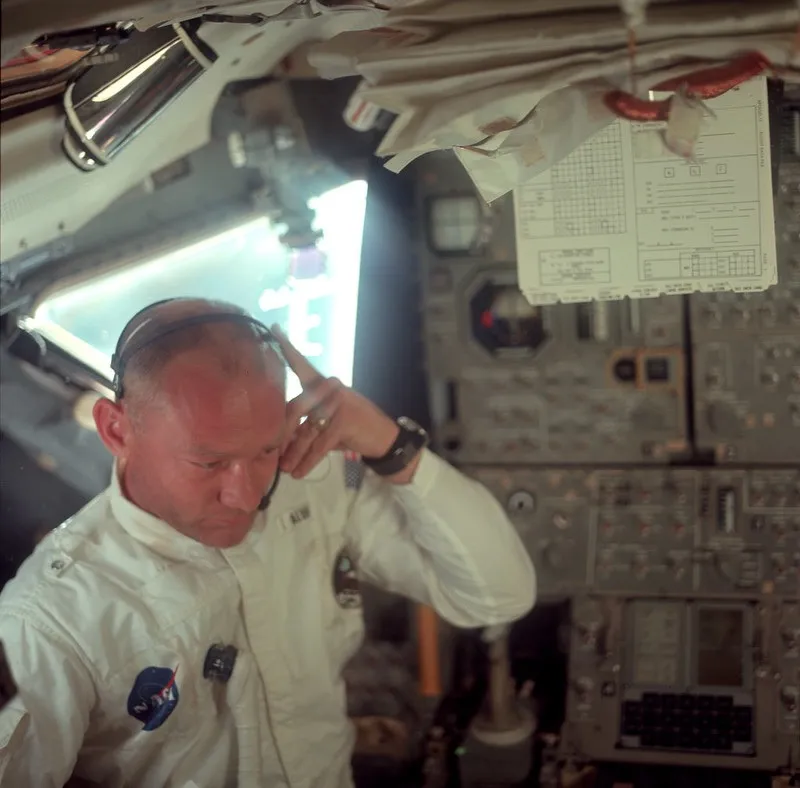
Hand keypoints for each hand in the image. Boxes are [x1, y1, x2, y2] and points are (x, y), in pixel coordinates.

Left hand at [273, 327, 399, 478]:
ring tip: (283, 468)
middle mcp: (330, 389)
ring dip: (293, 453)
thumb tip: (280, 439)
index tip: (273, 329)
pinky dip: (307, 461)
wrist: (384, 437)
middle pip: (295, 408)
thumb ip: (308, 421)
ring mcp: (337, 404)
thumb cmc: (353, 428)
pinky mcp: (343, 422)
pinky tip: (298, 472)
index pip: (302, 365)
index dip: (287, 348)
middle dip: (282, 433)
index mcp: (324, 384)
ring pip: (306, 431)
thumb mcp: (330, 419)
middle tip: (272, 451)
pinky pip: (319, 446)